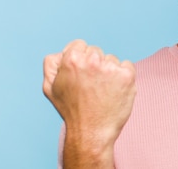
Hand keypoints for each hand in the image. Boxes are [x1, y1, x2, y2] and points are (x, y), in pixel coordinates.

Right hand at [42, 39, 135, 166]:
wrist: (91, 132)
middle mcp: (92, 60)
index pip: (80, 45)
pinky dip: (123, 76)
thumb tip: (62, 52)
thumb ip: (51, 64)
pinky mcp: (126, 76)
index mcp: (72, 59)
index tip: (81, 74)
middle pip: (96, 52)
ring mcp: (111, 68)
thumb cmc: (71, 110)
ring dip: (109, 72)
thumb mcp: (50, 87)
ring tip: (102, 92)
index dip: (80, 60)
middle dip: (94, 65)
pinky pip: (127, 66)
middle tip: (90, 87)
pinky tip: (115, 90)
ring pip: (111, 60)